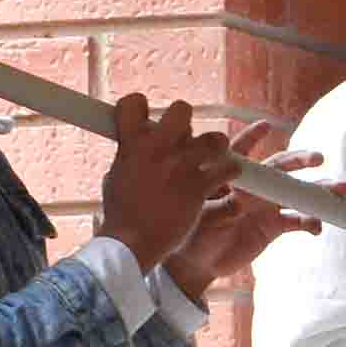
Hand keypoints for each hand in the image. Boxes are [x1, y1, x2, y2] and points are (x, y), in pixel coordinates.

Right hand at [99, 93, 239, 263]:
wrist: (131, 243)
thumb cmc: (121, 215)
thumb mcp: (115, 177)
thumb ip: (129, 156)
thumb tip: (133, 148)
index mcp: (132, 144)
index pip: (134, 103)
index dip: (139, 106)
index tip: (144, 116)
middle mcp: (158, 149)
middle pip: (182, 110)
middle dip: (185, 120)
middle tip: (184, 137)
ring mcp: (181, 166)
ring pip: (214, 138)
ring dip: (215, 146)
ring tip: (212, 157)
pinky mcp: (199, 186)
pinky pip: (227, 168)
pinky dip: (230, 171)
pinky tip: (225, 176)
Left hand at [160, 124, 311, 298]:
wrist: (199, 262)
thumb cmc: (190, 233)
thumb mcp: (201, 218)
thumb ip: (220, 206)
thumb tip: (237, 201)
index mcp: (232, 177)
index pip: (241, 152)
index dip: (251, 138)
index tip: (264, 126)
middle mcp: (253, 187)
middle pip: (279, 167)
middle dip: (299, 160)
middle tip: (318, 157)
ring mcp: (266, 205)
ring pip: (296, 193)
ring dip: (318, 190)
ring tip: (340, 189)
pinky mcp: (273, 226)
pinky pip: (297, 222)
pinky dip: (310, 223)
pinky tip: (319, 226)